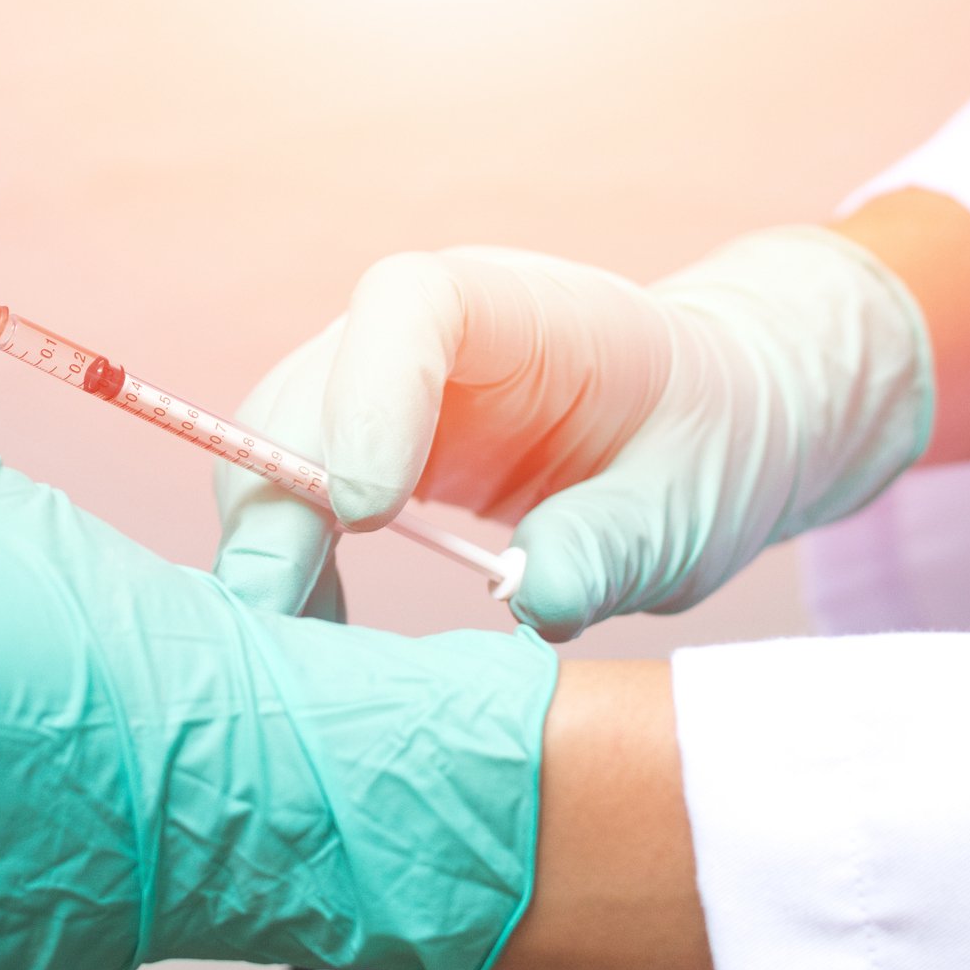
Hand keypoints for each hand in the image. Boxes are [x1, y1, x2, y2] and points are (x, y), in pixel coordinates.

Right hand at [215, 229, 932, 636]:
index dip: (367, 402)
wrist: (701, 430)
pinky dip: (285, 575)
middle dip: (277, 509)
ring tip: (308, 661)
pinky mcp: (350, 451)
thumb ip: (614, 544)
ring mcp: (369, 388)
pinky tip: (323, 641)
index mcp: (513, 307)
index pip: (406, 310)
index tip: (368, 516)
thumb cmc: (699, 446)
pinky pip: (282, 503)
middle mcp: (416, 335)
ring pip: (268, 452)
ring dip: (268, 554)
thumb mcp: (687, 503)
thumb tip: (529, 601)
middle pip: (303, 392)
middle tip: (283, 626)